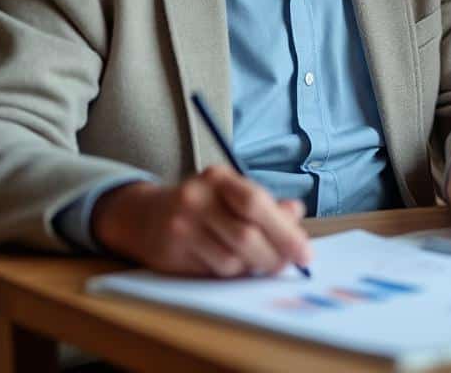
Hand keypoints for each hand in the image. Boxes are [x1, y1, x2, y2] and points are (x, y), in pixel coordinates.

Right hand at [93, 165, 311, 277]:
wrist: (144, 215)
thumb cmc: (202, 205)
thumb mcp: (232, 195)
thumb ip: (266, 205)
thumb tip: (296, 213)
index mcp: (219, 178)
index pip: (256, 203)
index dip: (285, 231)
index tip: (305, 254)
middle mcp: (196, 198)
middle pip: (247, 236)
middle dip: (274, 256)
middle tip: (286, 266)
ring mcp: (181, 226)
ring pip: (232, 259)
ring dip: (252, 267)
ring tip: (257, 262)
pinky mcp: (171, 251)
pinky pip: (214, 271)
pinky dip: (232, 272)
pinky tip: (231, 263)